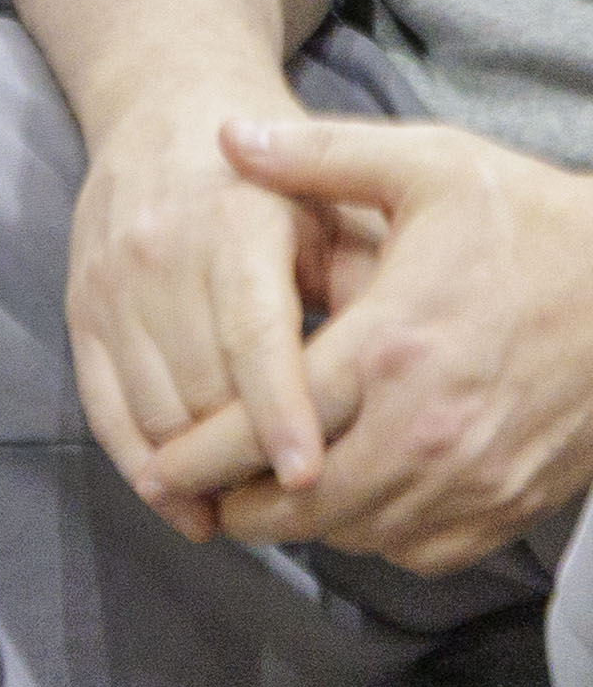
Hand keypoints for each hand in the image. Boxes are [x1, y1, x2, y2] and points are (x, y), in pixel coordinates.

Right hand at [60, 73, 345, 534]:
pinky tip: (187, 505)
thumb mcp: (337, 209)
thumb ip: (367, 288)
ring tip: (254, 513)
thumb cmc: (276, 182)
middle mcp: (160, 252)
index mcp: (234, 225)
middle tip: (302, 514)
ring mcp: (111, 282)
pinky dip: (142, 466)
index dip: (278, 413)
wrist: (163, 112)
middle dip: (245, 461)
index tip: (308, 478)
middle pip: (198, 388)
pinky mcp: (80, 306)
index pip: (251, 336)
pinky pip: (102, 406)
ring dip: (198, 474)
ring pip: (150, 407)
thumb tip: (393, 382)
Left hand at [200, 116, 592, 573]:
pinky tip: (347, 501)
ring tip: (256, 497)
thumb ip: (318, 156)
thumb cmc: (530, 220)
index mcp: (391, 346)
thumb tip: (224, 135)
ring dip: (303, 524)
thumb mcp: (429, 164)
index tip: (157, 465)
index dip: (201, 455)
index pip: (268, 424)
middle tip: (195, 491)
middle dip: (238, 504)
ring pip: (359, 533)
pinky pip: (423, 550)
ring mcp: (477, 475)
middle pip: (305, 501)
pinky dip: (375, 536)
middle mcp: (428, 427)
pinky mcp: (515, 503)